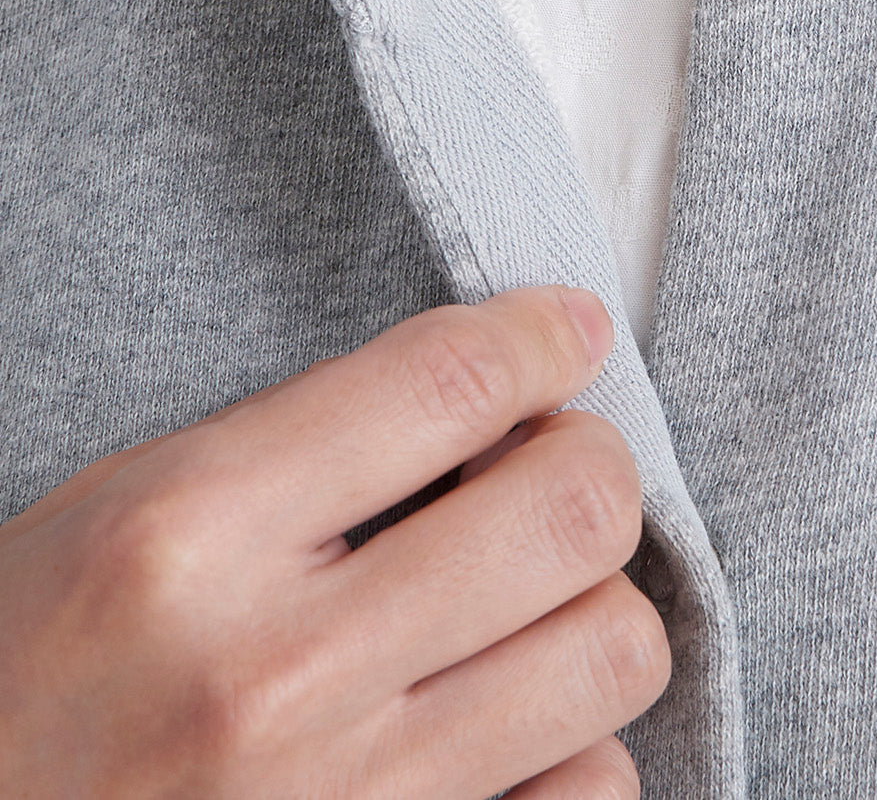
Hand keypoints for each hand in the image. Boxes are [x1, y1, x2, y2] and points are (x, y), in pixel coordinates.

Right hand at [0, 285, 669, 797]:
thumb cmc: (30, 664)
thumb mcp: (124, 506)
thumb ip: (299, 440)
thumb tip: (487, 395)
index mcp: (191, 533)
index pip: (446, 384)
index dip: (542, 335)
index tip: (572, 330)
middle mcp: (280, 670)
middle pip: (568, 510)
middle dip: (590, 459)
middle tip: (550, 459)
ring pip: (611, 648)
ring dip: (594, 595)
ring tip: (531, 589)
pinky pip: (592, 791)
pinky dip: (576, 738)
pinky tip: (508, 709)